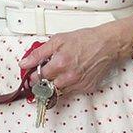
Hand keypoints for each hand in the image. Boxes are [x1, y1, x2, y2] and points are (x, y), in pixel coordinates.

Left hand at [18, 21, 132, 98]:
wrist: (108, 44)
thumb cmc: (85, 40)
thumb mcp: (58, 40)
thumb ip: (38, 53)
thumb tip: (24, 63)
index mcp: (59, 64)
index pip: (37, 78)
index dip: (32, 77)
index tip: (31, 75)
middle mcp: (68, 77)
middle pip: (46, 88)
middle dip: (41, 83)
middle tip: (42, 76)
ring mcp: (78, 84)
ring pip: (58, 92)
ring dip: (54, 86)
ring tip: (57, 74)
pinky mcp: (87, 88)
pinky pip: (71, 92)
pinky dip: (67, 86)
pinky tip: (70, 76)